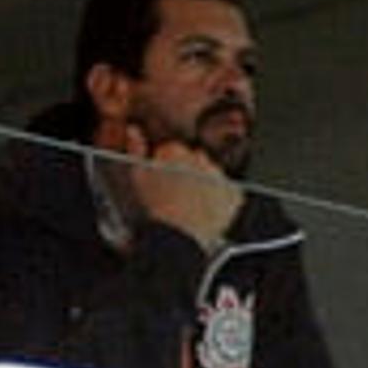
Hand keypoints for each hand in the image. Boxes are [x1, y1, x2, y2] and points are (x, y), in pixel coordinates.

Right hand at [120, 121, 243, 248]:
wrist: (177, 238)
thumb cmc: (153, 210)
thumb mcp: (136, 177)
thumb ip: (135, 149)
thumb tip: (134, 129)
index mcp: (175, 152)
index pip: (172, 151)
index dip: (164, 167)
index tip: (161, 182)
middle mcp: (200, 159)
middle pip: (194, 160)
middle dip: (187, 172)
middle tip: (176, 195)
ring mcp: (218, 176)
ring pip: (211, 175)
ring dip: (204, 185)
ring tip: (190, 206)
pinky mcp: (233, 194)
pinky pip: (228, 192)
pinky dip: (220, 200)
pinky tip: (205, 212)